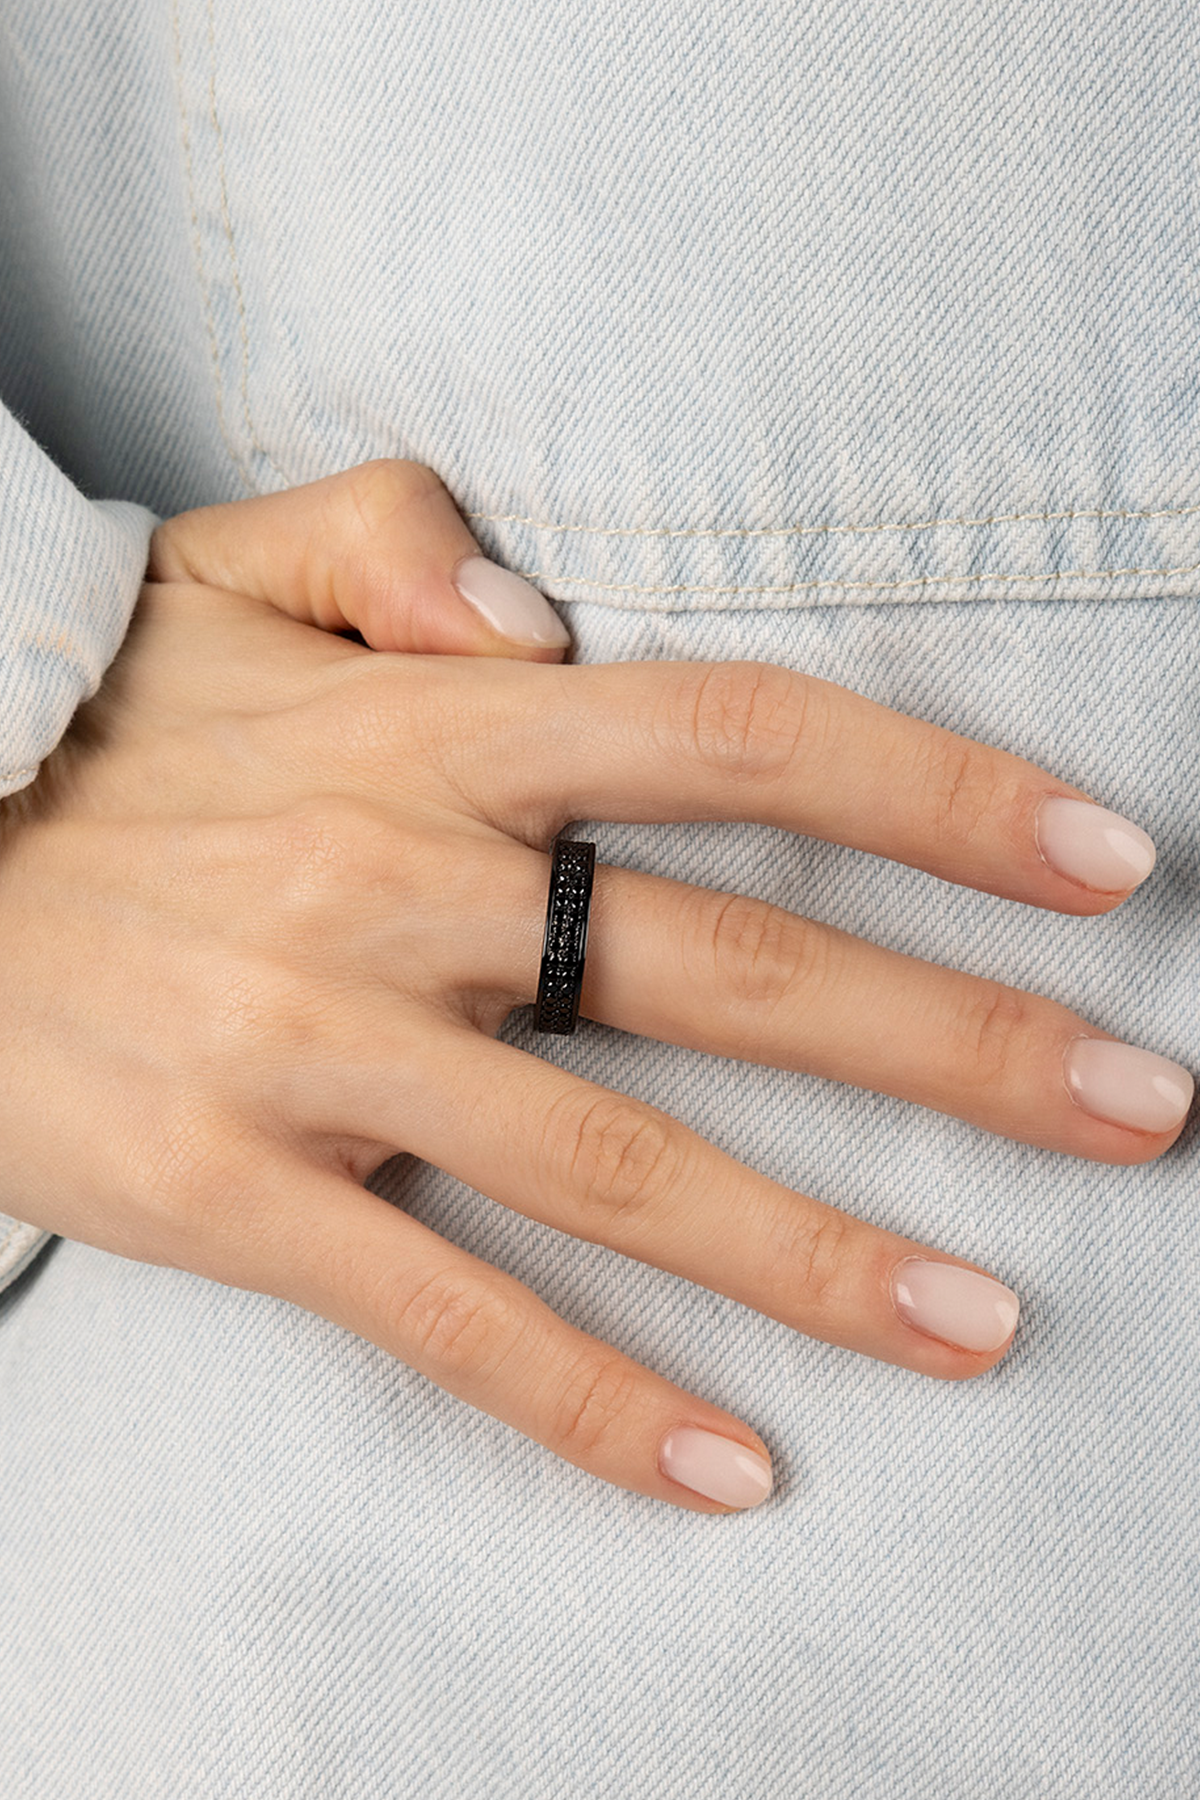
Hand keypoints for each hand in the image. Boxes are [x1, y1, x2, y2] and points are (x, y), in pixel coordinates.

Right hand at [2, 463, 1189, 1512]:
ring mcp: (317, 1044)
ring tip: (984, 1321)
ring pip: (614, 1160)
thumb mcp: (232, 571)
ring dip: (815, 1250)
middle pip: (730, 963)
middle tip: (1138, 1108)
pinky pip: (443, 1310)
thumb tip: (552, 608)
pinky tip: (729, 1469)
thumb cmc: (97, 726)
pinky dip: (591, 1398)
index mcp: (431, 728)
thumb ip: (400, 536)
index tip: (1099, 862)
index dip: (933, 792)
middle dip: (955, 1041)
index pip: (735, 739)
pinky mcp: (233, 1187)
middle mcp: (400, 880)